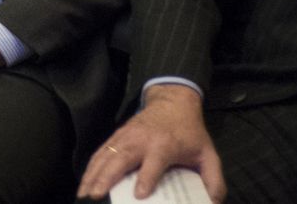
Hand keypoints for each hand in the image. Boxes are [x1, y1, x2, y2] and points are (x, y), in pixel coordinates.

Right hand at [76, 85, 226, 201]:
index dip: (146, 179)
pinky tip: (84, 180)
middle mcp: (140, 141)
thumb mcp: (208, 155)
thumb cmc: (190, 132)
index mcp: (163, 146)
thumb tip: (213, 203)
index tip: (139, 195)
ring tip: (83, 193)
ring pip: (105, 156)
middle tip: (95, 195)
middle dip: (106, 178)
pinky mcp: (117, 135)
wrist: (172, 103)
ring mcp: (125, 137)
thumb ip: (214, 180)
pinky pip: (100, 152)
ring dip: (92, 174)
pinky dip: (90, 166)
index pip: (153, 164)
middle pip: (120, 159)